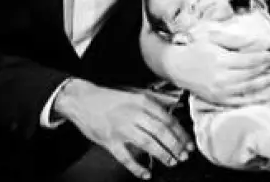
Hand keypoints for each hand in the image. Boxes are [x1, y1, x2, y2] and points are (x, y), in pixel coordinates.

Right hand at [55, 80, 191, 178]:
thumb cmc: (107, 99)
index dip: (180, 133)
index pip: (168, 119)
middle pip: (161, 132)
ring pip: (148, 144)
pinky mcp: (110, 141)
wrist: (81, 100)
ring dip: (163, 155)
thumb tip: (171, 122)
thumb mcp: (133, 96)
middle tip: (183, 155)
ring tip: (171, 162)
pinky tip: (146, 173)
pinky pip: (126, 158)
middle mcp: (133, 114)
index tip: (188, 143)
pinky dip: (138, 168)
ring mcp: (121, 128)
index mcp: (141, 102)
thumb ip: (150, 108)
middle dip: (176, 146)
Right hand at [167, 27, 269, 106]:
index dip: (261, 58)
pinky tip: (265, 96)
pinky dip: (254, 100)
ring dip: (265, 84)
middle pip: (250, 75)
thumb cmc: (196, 49)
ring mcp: (220, 91)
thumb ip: (234, 41)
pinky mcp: (218, 99)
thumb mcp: (213, 39)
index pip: (247, 61)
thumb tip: (255, 42)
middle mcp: (221, 77)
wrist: (177, 67)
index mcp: (220, 60)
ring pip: (248, 88)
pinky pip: (240, 101)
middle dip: (267, 71)